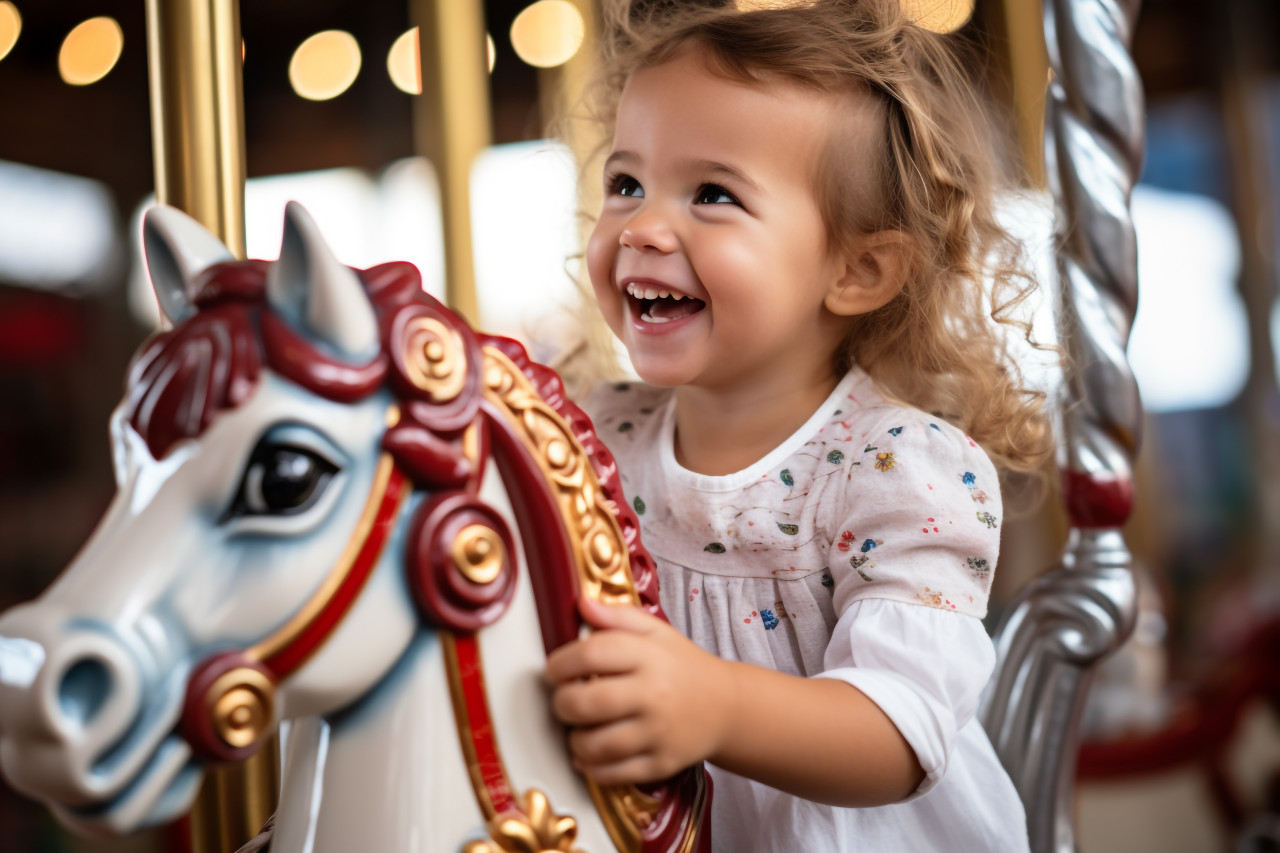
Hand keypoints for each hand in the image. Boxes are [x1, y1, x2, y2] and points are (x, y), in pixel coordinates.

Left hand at [544, 595, 734, 785]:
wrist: (727, 707)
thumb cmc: (683, 666)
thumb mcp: (657, 632)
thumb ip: (617, 616)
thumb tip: (581, 603)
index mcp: (649, 656)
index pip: (591, 654)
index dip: (561, 662)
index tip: (554, 669)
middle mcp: (653, 695)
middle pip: (586, 703)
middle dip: (561, 702)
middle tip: (564, 699)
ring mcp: (657, 733)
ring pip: (595, 744)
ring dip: (574, 738)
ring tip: (579, 727)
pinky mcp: (660, 764)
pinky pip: (611, 774)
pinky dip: (591, 767)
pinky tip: (590, 752)